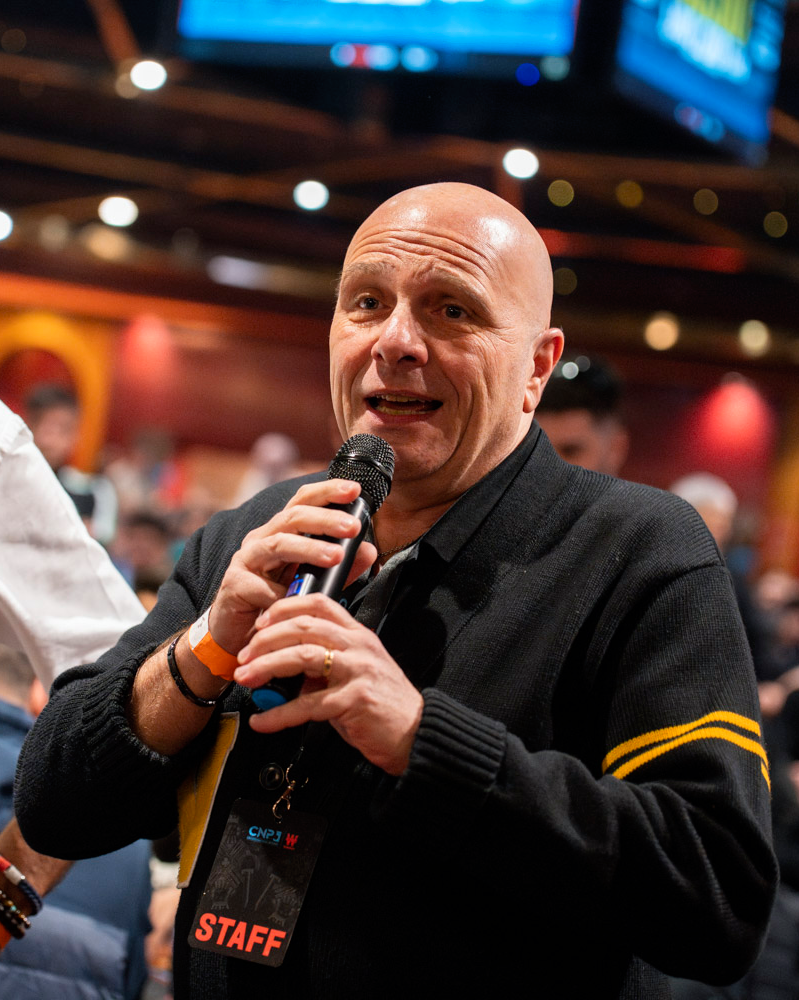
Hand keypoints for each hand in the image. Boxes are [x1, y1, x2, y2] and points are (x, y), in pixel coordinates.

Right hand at [207, 480, 377, 656]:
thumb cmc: (277, 601)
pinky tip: (299, 600)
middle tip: (353, 527)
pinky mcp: (234, 585)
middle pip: (292, 517)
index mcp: (281, 532)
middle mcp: (262, 539)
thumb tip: (369, 551)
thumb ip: (342, 567)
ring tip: (336, 556)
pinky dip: (283, 593)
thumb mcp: (314, 581)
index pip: (303, 501)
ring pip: (278, 545)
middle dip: (325, 519)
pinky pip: (262, 587)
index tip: (355, 490)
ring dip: (309, 549)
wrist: (238, 634)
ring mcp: (246, 560)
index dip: (327, 492)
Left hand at [234, 593, 423, 775]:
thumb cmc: (384, 705)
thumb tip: (288, 672)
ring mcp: (358, 670)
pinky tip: (263, 720)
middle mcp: (358, 646)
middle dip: (266, 638)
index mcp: (358, 635)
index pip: (319, 604)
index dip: (285, 608)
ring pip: (303, 656)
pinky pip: (308, 705)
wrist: (415, 733)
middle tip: (244, 655)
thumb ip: (324, 666)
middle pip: (304, 626)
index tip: (261, 623)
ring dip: (267, 666)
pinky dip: (279, 713)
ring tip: (246, 679)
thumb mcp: (355, 673)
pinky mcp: (354, 700)